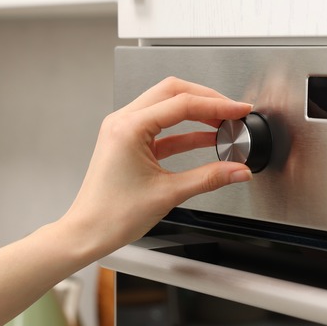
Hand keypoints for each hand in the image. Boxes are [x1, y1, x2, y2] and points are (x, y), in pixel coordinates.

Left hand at [61, 77, 253, 253]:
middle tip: (233, 112)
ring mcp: (124, 131)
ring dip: (196, 112)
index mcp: (129, 128)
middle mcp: (123, 122)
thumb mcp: (168, 194)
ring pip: (167, 106)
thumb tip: (237, 170)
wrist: (88, 232)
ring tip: (222, 124)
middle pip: (173, 93)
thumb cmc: (112, 215)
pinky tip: (205, 138)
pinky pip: (162, 128)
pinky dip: (185, 130)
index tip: (238, 110)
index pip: (182, 104)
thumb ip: (209, 178)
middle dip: (207, 100)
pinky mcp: (129, 143)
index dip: (216, 106)